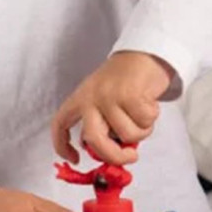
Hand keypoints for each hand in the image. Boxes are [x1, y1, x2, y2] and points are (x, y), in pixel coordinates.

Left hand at [51, 51, 173, 166]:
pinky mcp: (130, 94)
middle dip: (115, 155)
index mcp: (80, 98)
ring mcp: (110, 95)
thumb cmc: (127, 79)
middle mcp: (91, 97)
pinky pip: (144, 122)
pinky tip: (150, 103)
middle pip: (95, 140)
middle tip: (130, 157)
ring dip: (142, 130)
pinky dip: (152, 118)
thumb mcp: (105, 99)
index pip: (60, 124)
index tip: (75, 159)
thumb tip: (113, 152)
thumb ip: (104, 123)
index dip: (62, 145)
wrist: (145, 52)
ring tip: (144, 114)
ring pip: (127, 134)